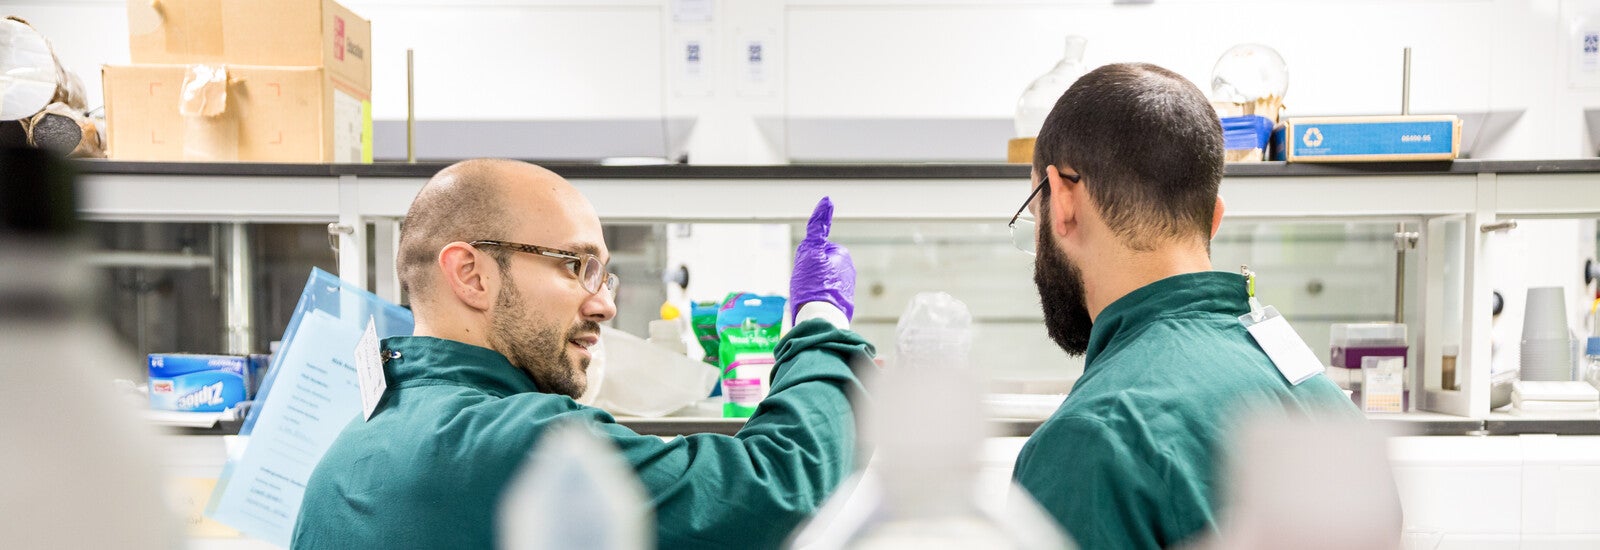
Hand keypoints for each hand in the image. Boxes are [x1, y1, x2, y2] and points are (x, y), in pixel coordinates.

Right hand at [790, 197, 855, 319]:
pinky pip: (825, 297)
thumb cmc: (812, 284)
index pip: (817, 250)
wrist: (820, 318)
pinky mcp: (843, 305)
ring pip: (821, 282)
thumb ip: (817, 226)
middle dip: (810, 273)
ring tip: (808, 296)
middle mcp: (848, 271)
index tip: (806, 270)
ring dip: (813, 288)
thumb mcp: (809, 250)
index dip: (806, 260)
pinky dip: (818, 300)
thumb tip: (827, 201)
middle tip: (804, 284)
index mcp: (843, 256)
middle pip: (819, 267)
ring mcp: (846, 289)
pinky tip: (814, 306)